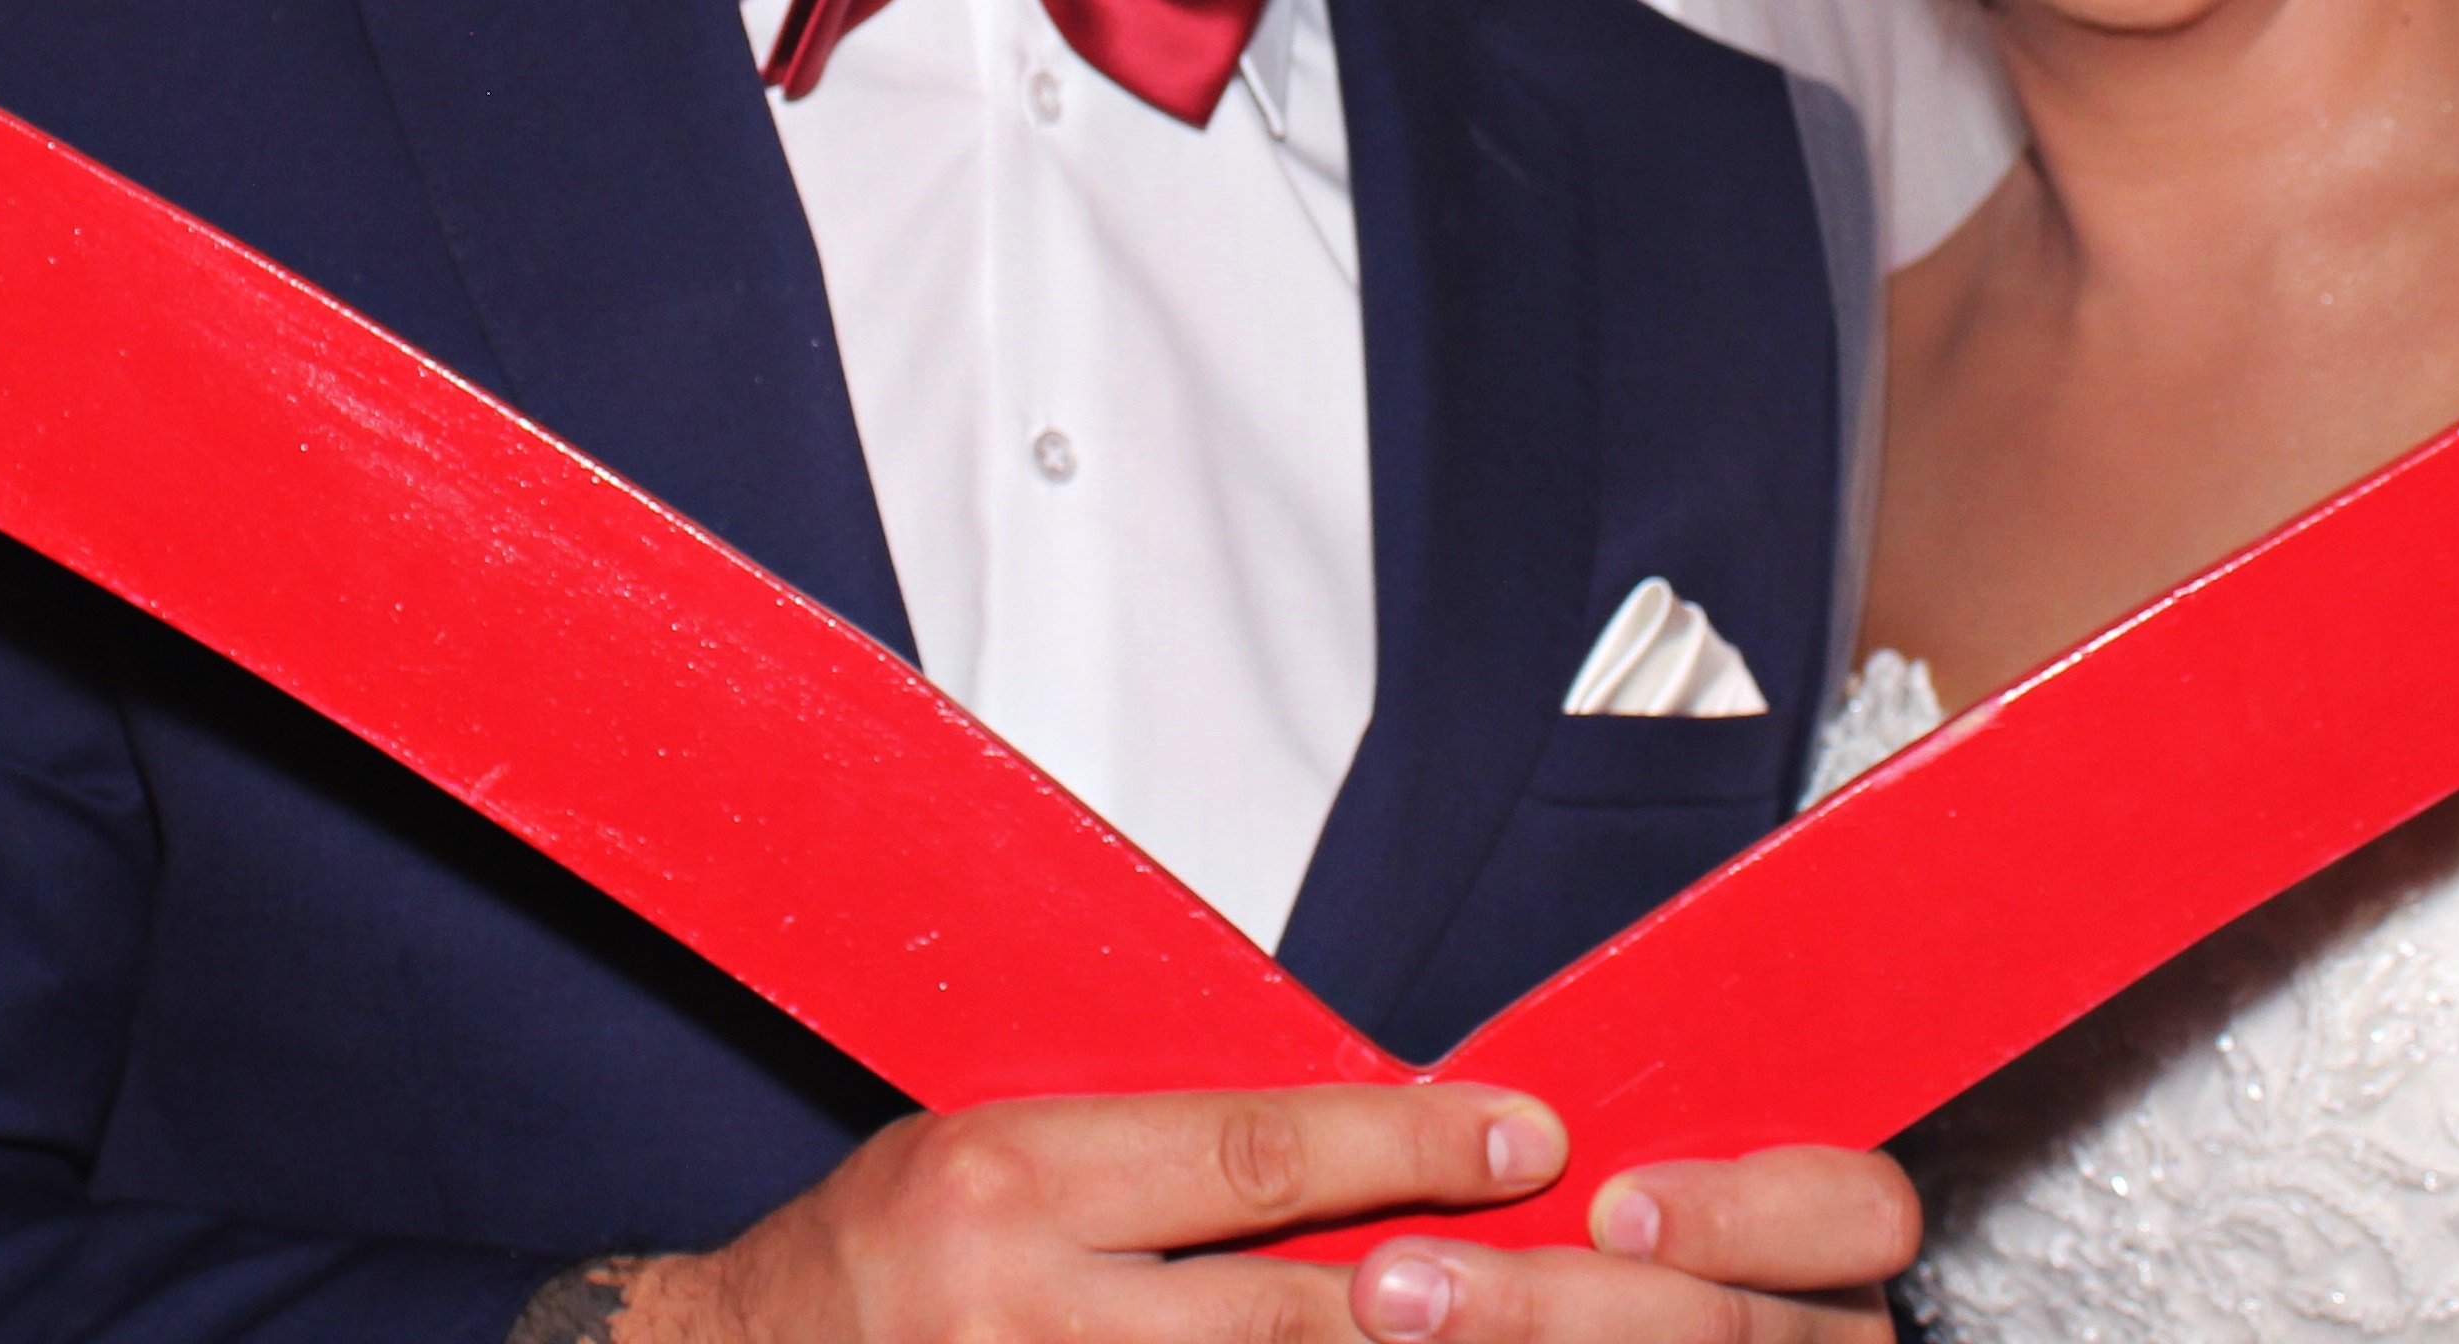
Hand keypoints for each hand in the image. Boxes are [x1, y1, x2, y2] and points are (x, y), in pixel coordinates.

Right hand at [606, 1092, 1907, 1343]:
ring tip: (1499, 1335)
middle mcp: (1026, 1308)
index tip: (1525, 1134)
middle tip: (1578, 1270)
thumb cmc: (880, 1255)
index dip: (1405, 1145)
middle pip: (1291, 1318)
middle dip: (1446, 1298)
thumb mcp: (998, 1154)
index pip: (1253, 1155)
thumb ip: (1154, 1161)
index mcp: (1013, 1178)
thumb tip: (1347, 1151)